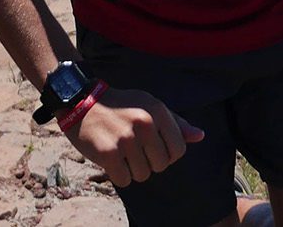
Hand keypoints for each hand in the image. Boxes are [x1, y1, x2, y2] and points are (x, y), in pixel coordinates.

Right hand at [65, 87, 203, 185]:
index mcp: (157, 111)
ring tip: (122, 151)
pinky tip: (111, 158)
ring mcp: (126, 139)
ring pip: (143, 175)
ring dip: (132, 169)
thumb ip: (175, 123)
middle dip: (149, 162)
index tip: (154, 148)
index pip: (179, 150)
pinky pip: (124, 180)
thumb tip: (200, 136)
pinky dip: (118, 174)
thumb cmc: (121, 106)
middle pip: (161, 165)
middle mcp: (144, 124)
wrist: (82, 101)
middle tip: (134, 149)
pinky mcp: (108, 153)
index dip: (168, 154)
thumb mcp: (149, 105)